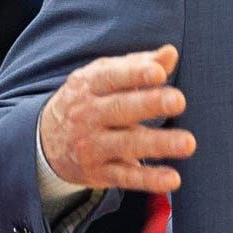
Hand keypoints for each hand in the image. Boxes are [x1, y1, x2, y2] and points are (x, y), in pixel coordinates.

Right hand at [38, 45, 196, 192]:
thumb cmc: (90, 100)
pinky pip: (127, 177)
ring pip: (127, 144)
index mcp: (90, 85)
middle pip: (121, 108)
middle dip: (149, 104)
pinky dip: (149, 179)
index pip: (112, 77)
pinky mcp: (99, 173)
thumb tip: (170, 52)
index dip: (136, 74)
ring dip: (158, 144)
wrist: (44, 140)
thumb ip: (138, 65)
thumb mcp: (104, 77)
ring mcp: (92, 145)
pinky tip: (173, 179)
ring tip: (188, 143)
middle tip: (179, 100)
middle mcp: (88, 115)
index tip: (159, 73)